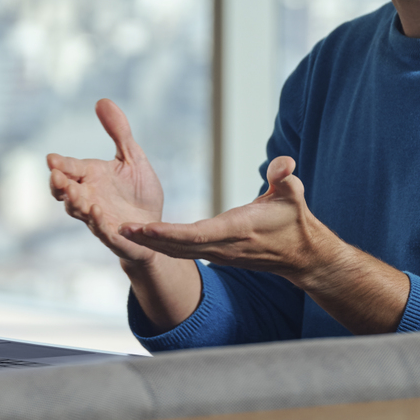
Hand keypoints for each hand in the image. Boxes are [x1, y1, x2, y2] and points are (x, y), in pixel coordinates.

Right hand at [47, 99, 166, 264]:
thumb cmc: (139, 192)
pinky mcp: (112, 236)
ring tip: (75, 195)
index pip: (70, 168)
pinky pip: (101, 230)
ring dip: (75, 203)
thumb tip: (102, 100)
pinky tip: (97, 212)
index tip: (51, 158)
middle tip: (55, 176)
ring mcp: (98, 218)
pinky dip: (97, 223)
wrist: (155, 226)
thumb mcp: (132, 157)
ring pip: (78, 211)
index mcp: (91, 176)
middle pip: (65, 191)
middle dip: (59, 185)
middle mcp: (89, 197)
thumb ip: (119, 131)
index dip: (60, 164)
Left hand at [119, 156, 323, 274]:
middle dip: (149, 239)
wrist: (300, 255)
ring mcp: (218, 254)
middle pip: (179, 245)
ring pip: (178, 250)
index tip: (146, 228)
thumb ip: (284, 178)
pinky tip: (142, 237)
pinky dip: (162, 245)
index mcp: (236, 230)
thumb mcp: (293, 195)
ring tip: (122, 232)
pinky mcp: (215, 254)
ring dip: (150, 242)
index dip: (170, 233)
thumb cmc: (294, 221)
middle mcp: (222, 246)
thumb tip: (284, 164)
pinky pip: (184, 251)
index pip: (198, 234)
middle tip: (119, 230)